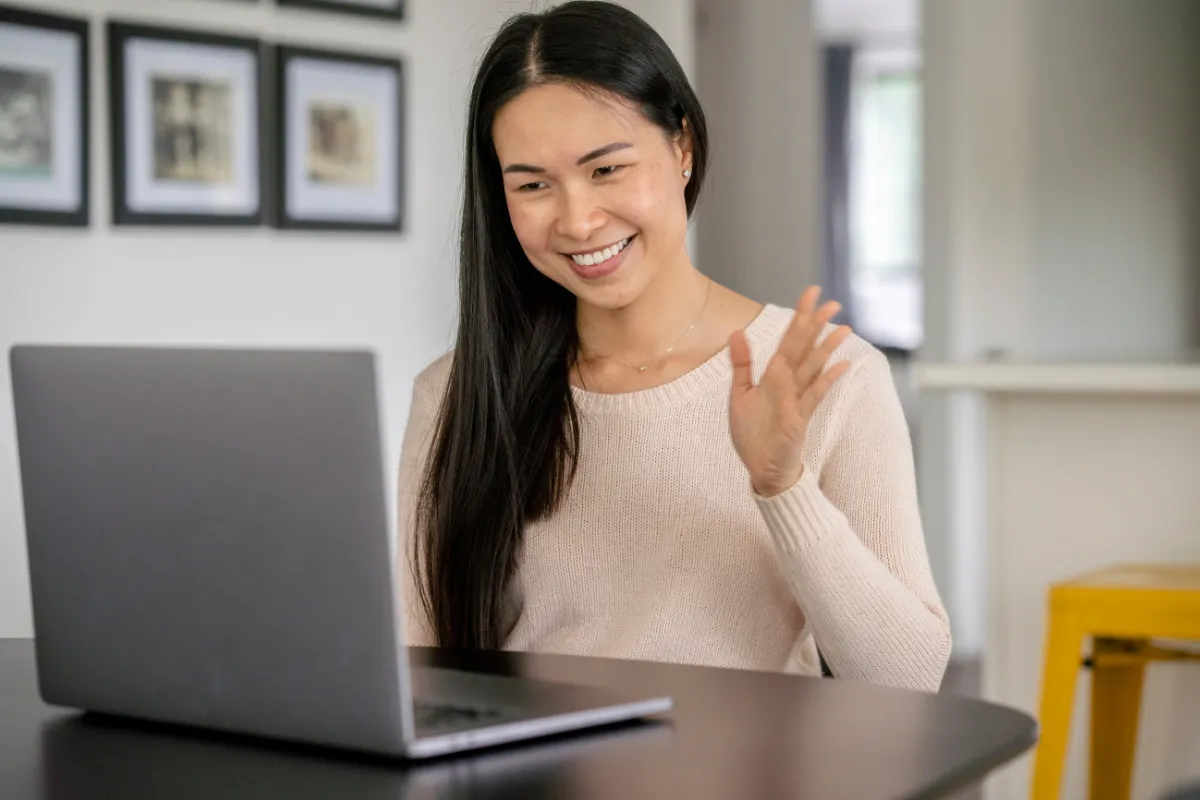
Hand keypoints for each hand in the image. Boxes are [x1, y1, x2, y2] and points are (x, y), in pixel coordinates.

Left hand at [729, 287, 851, 496]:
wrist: (760, 468)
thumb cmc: (753, 434)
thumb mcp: (740, 394)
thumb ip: (742, 364)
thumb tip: (735, 332)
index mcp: (775, 376)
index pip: (788, 340)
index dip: (799, 317)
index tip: (811, 293)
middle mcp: (789, 384)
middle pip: (804, 348)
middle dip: (816, 325)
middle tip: (832, 301)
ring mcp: (796, 400)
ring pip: (812, 368)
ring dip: (826, 348)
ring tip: (842, 327)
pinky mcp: (798, 419)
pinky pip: (812, 397)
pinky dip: (826, 381)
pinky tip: (840, 366)